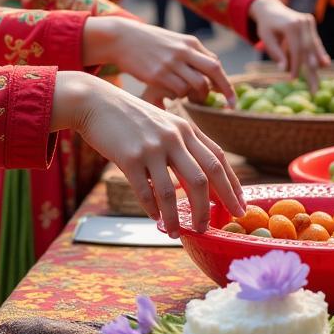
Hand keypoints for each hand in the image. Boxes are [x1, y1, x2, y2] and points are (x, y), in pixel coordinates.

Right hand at [51, 72, 245, 234]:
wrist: (93, 101)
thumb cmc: (128, 115)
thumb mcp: (162, 121)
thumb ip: (181, 143)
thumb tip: (199, 180)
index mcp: (185, 128)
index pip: (218, 159)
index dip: (231, 186)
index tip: (239, 206)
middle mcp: (174, 137)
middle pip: (204, 178)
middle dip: (212, 207)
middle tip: (212, 226)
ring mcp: (152, 147)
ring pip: (174, 192)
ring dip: (178, 217)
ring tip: (177, 232)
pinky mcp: (130, 157)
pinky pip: (146, 192)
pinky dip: (153, 210)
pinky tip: (155, 218)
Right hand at [83, 16, 235, 103]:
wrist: (121, 38)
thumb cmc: (149, 43)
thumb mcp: (174, 42)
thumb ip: (193, 54)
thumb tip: (213, 71)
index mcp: (190, 43)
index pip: (216, 65)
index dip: (227, 85)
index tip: (232, 102)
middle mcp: (183, 51)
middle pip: (213, 73)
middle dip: (223, 91)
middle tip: (224, 106)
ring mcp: (170, 63)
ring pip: (196, 85)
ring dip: (196, 95)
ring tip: (187, 96)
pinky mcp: (157, 74)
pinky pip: (177, 91)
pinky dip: (178, 96)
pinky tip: (170, 93)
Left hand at [248, 0, 329, 88]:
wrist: (270, 8)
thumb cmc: (266, 25)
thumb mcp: (266, 38)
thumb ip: (276, 52)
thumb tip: (284, 69)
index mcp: (291, 25)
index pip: (296, 50)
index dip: (296, 66)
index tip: (293, 79)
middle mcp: (303, 22)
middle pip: (308, 50)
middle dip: (311, 71)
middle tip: (314, 89)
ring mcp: (308, 21)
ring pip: (314, 46)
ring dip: (317, 64)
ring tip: (319, 81)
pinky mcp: (311, 23)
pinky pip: (314, 41)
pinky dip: (318, 53)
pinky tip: (324, 64)